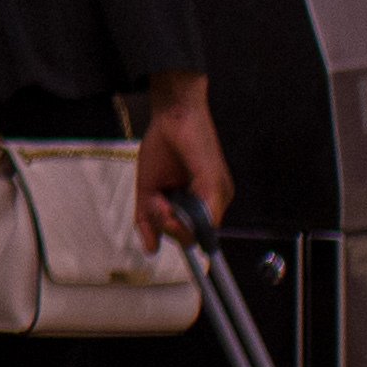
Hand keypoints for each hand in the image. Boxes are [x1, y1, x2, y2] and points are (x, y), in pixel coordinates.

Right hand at [135, 73, 234, 250]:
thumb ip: (148, 219)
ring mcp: (218, 195)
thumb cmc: (161, 148)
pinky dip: (184, 214)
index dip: (174, 238)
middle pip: (193, 236)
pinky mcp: (217, 185)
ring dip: (173, 221)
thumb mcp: (149, 190)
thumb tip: (152, 250)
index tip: (155, 240)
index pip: (189, 235)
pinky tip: (167, 202)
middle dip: (169, 229)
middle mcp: (211, 202)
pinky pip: (205, 215)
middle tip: (155, 206)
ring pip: (198, 229)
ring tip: (159, 200)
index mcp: (196, 203)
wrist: (173, 115)